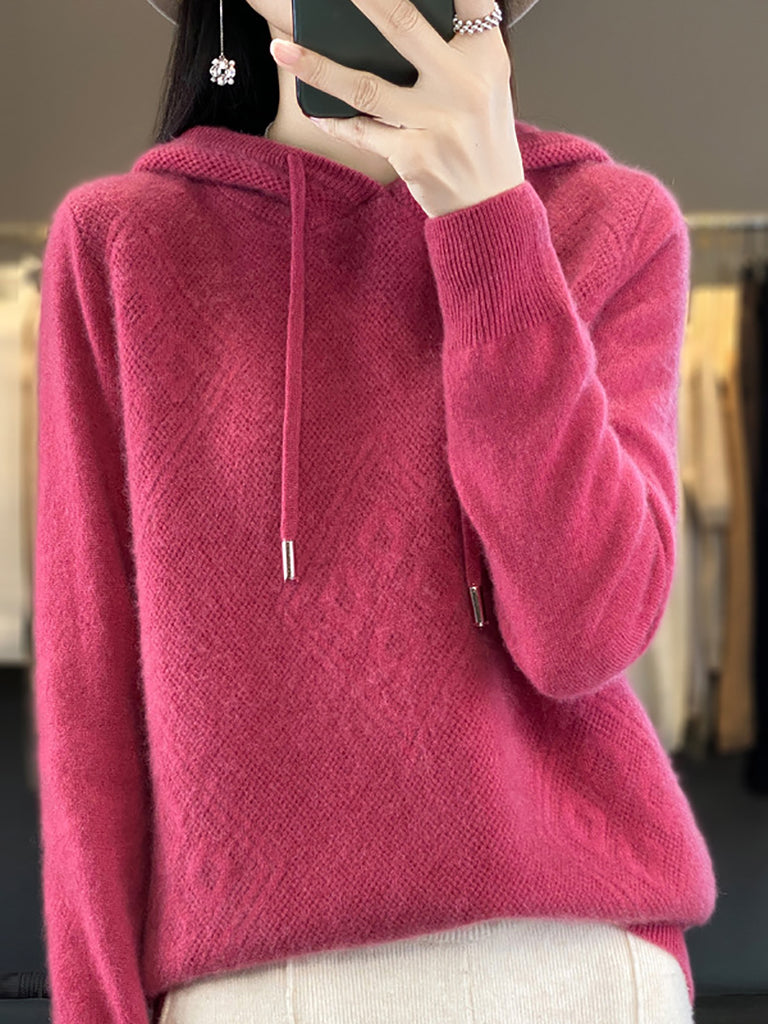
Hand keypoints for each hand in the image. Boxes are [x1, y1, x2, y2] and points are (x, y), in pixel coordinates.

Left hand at [269, 0, 525, 217]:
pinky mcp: (414, 155)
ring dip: (317, 67)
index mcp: (486, 55)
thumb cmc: (480, 135)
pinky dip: (336, 122)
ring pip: (365, 85)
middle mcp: (463, 84)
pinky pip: (362, 131)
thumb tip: (389, 16)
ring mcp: (437, 121)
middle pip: (402, 24)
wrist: (490, 205)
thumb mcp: (485, 82)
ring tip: (281, 49)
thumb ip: (455, 45)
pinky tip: (315, 112)